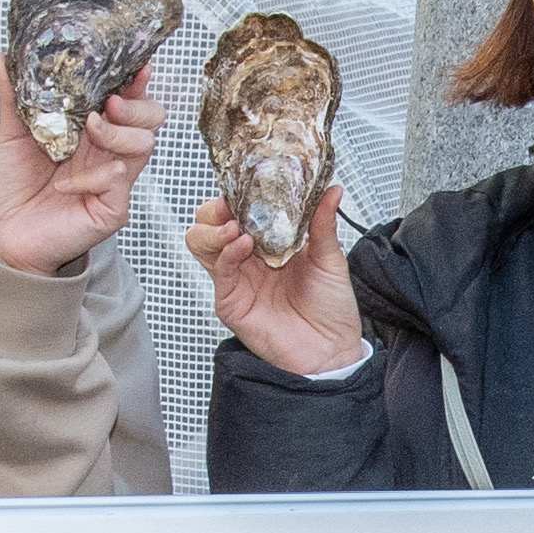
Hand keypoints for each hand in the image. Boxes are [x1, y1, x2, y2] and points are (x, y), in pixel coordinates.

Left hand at [0, 54, 162, 274]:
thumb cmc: (11, 190)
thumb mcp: (11, 135)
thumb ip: (13, 96)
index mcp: (91, 131)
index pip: (127, 99)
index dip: (135, 80)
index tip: (133, 65)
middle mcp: (108, 152)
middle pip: (151, 119)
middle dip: (136, 104)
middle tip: (108, 102)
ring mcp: (113, 181)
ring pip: (145, 145)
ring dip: (119, 133)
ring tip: (89, 130)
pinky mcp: (110, 209)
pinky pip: (118, 182)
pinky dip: (92, 176)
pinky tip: (65, 184)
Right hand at [189, 180, 365, 374]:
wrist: (332, 351)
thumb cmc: (331, 309)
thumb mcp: (330, 258)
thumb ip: (323, 223)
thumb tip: (332, 189)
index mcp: (268, 243)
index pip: (239, 210)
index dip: (239, 195)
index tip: (249, 182)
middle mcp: (247, 258)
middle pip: (209, 222)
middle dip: (216, 208)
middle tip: (234, 203)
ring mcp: (236, 279)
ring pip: (201, 242)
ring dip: (213, 227)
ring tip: (235, 225)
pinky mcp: (231, 302)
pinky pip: (218, 271)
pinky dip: (226, 252)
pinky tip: (242, 244)